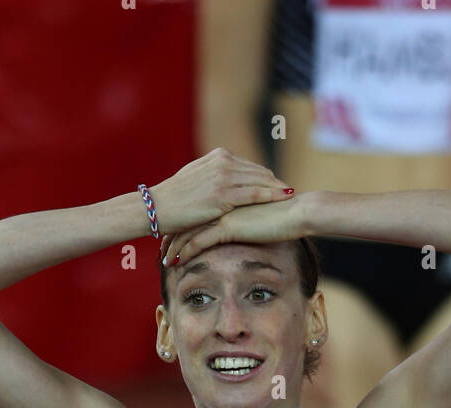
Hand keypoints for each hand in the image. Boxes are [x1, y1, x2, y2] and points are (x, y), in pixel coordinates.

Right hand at [149, 148, 292, 238]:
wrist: (158, 207)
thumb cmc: (174, 198)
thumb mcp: (195, 177)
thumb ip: (213, 174)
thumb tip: (226, 181)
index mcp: (218, 156)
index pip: (250, 166)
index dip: (266, 177)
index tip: (279, 185)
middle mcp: (223, 162)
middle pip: (259, 172)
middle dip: (276, 182)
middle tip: (291, 192)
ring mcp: (224, 177)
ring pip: (261, 181)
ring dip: (278, 189)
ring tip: (293, 197)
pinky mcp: (223, 195)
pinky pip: (255, 194)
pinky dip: (272, 195)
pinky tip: (285, 199)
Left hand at [158, 193, 312, 268]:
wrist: (298, 213)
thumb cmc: (285, 216)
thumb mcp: (261, 217)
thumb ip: (248, 220)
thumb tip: (245, 230)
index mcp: (226, 198)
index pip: (197, 211)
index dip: (183, 225)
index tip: (172, 238)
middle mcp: (220, 202)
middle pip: (188, 219)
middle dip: (172, 235)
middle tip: (160, 249)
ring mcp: (222, 213)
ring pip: (190, 230)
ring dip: (174, 246)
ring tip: (163, 260)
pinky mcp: (227, 226)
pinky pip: (199, 240)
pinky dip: (185, 252)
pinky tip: (175, 262)